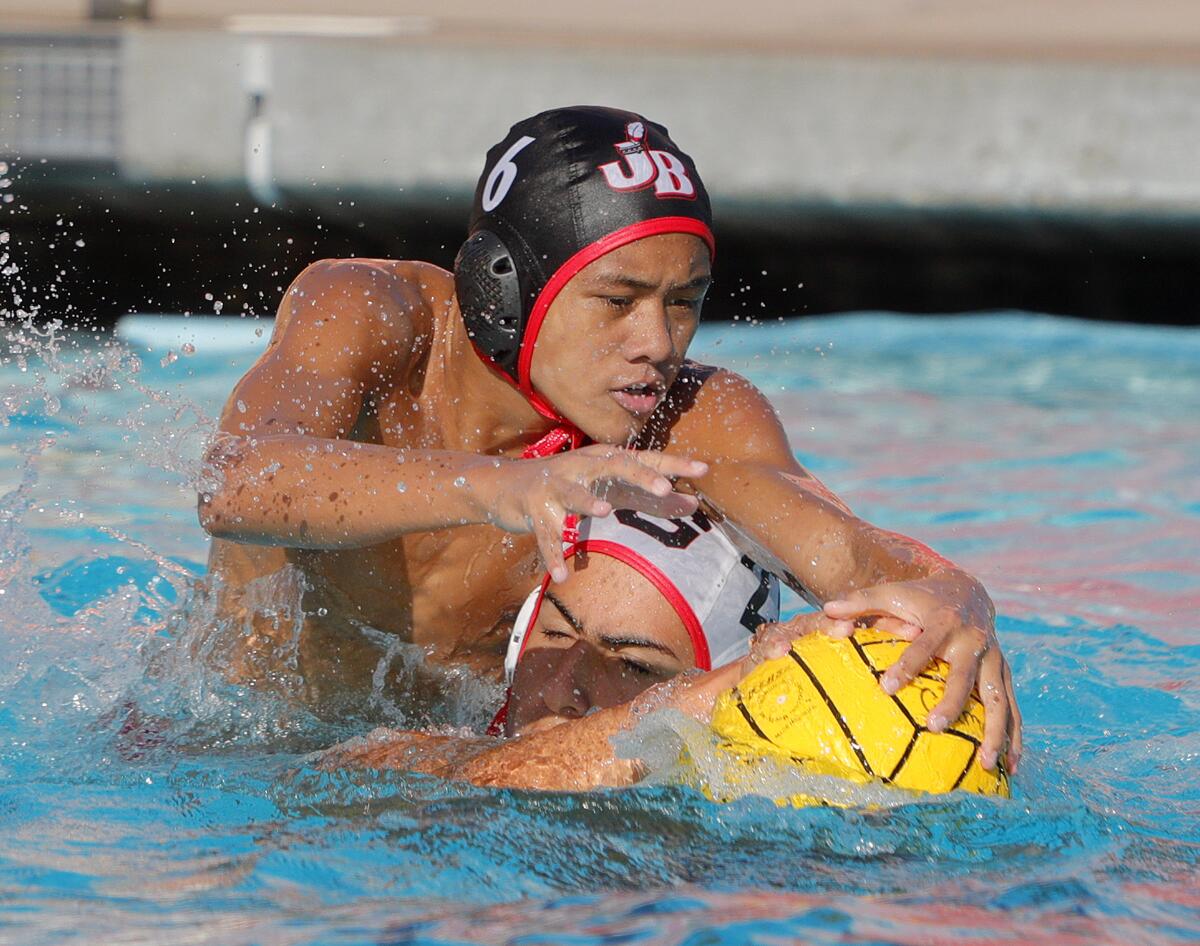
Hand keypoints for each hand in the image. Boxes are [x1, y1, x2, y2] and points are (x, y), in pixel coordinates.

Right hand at [476, 446, 707, 581]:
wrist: (505, 485)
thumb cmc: (568, 485)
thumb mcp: (609, 488)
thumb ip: (648, 497)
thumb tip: (693, 504)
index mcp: (604, 460)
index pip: (643, 458)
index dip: (673, 463)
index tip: (703, 470)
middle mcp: (581, 466)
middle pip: (614, 466)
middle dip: (639, 476)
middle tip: (663, 488)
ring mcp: (555, 486)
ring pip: (573, 492)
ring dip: (587, 500)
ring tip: (604, 511)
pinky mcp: (533, 509)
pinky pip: (545, 535)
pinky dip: (552, 554)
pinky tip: (561, 576)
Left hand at [821, 575, 1021, 774]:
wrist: (968, 592)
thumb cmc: (920, 598)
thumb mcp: (891, 593)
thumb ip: (860, 601)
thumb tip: (827, 607)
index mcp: (944, 623)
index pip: (924, 646)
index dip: (907, 666)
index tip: (886, 688)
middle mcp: (973, 643)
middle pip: (965, 678)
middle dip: (952, 703)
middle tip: (933, 727)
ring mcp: (994, 661)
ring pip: (1000, 700)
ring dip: (995, 732)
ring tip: (984, 765)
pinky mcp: (1004, 674)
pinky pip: (1013, 709)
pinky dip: (1014, 737)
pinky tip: (1010, 767)